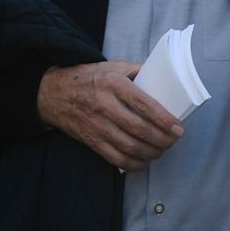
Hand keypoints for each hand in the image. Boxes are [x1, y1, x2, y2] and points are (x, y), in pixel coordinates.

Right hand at [37, 61, 182, 169]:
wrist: (50, 92)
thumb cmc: (85, 78)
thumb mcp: (109, 66)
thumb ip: (136, 70)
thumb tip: (163, 78)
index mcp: (112, 83)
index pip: (144, 105)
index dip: (165, 120)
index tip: (178, 129)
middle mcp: (103, 104)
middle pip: (140, 129)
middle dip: (162, 140)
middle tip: (172, 141)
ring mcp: (95, 124)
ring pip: (130, 146)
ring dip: (151, 153)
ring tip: (160, 150)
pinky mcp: (90, 140)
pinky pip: (116, 158)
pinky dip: (134, 164)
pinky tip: (143, 160)